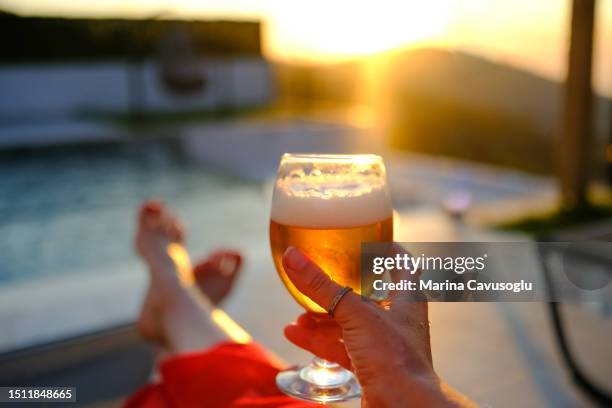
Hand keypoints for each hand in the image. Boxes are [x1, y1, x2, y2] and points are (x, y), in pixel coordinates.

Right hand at [282, 246, 470, 406]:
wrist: (403, 406)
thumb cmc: (394, 358)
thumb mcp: (356, 314)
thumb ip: (322, 286)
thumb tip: (293, 257)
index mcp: (406, 299)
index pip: (402, 265)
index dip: (388, 250)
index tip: (368, 239)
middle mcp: (396, 320)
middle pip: (368, 296)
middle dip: (340, 289)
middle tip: (318, 279)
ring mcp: (383, 345)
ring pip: (349, 325)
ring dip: (323, 319)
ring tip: (297, 315)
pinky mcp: (369, 367)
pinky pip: (340, 349)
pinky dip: (319, 342)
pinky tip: (296, 335)